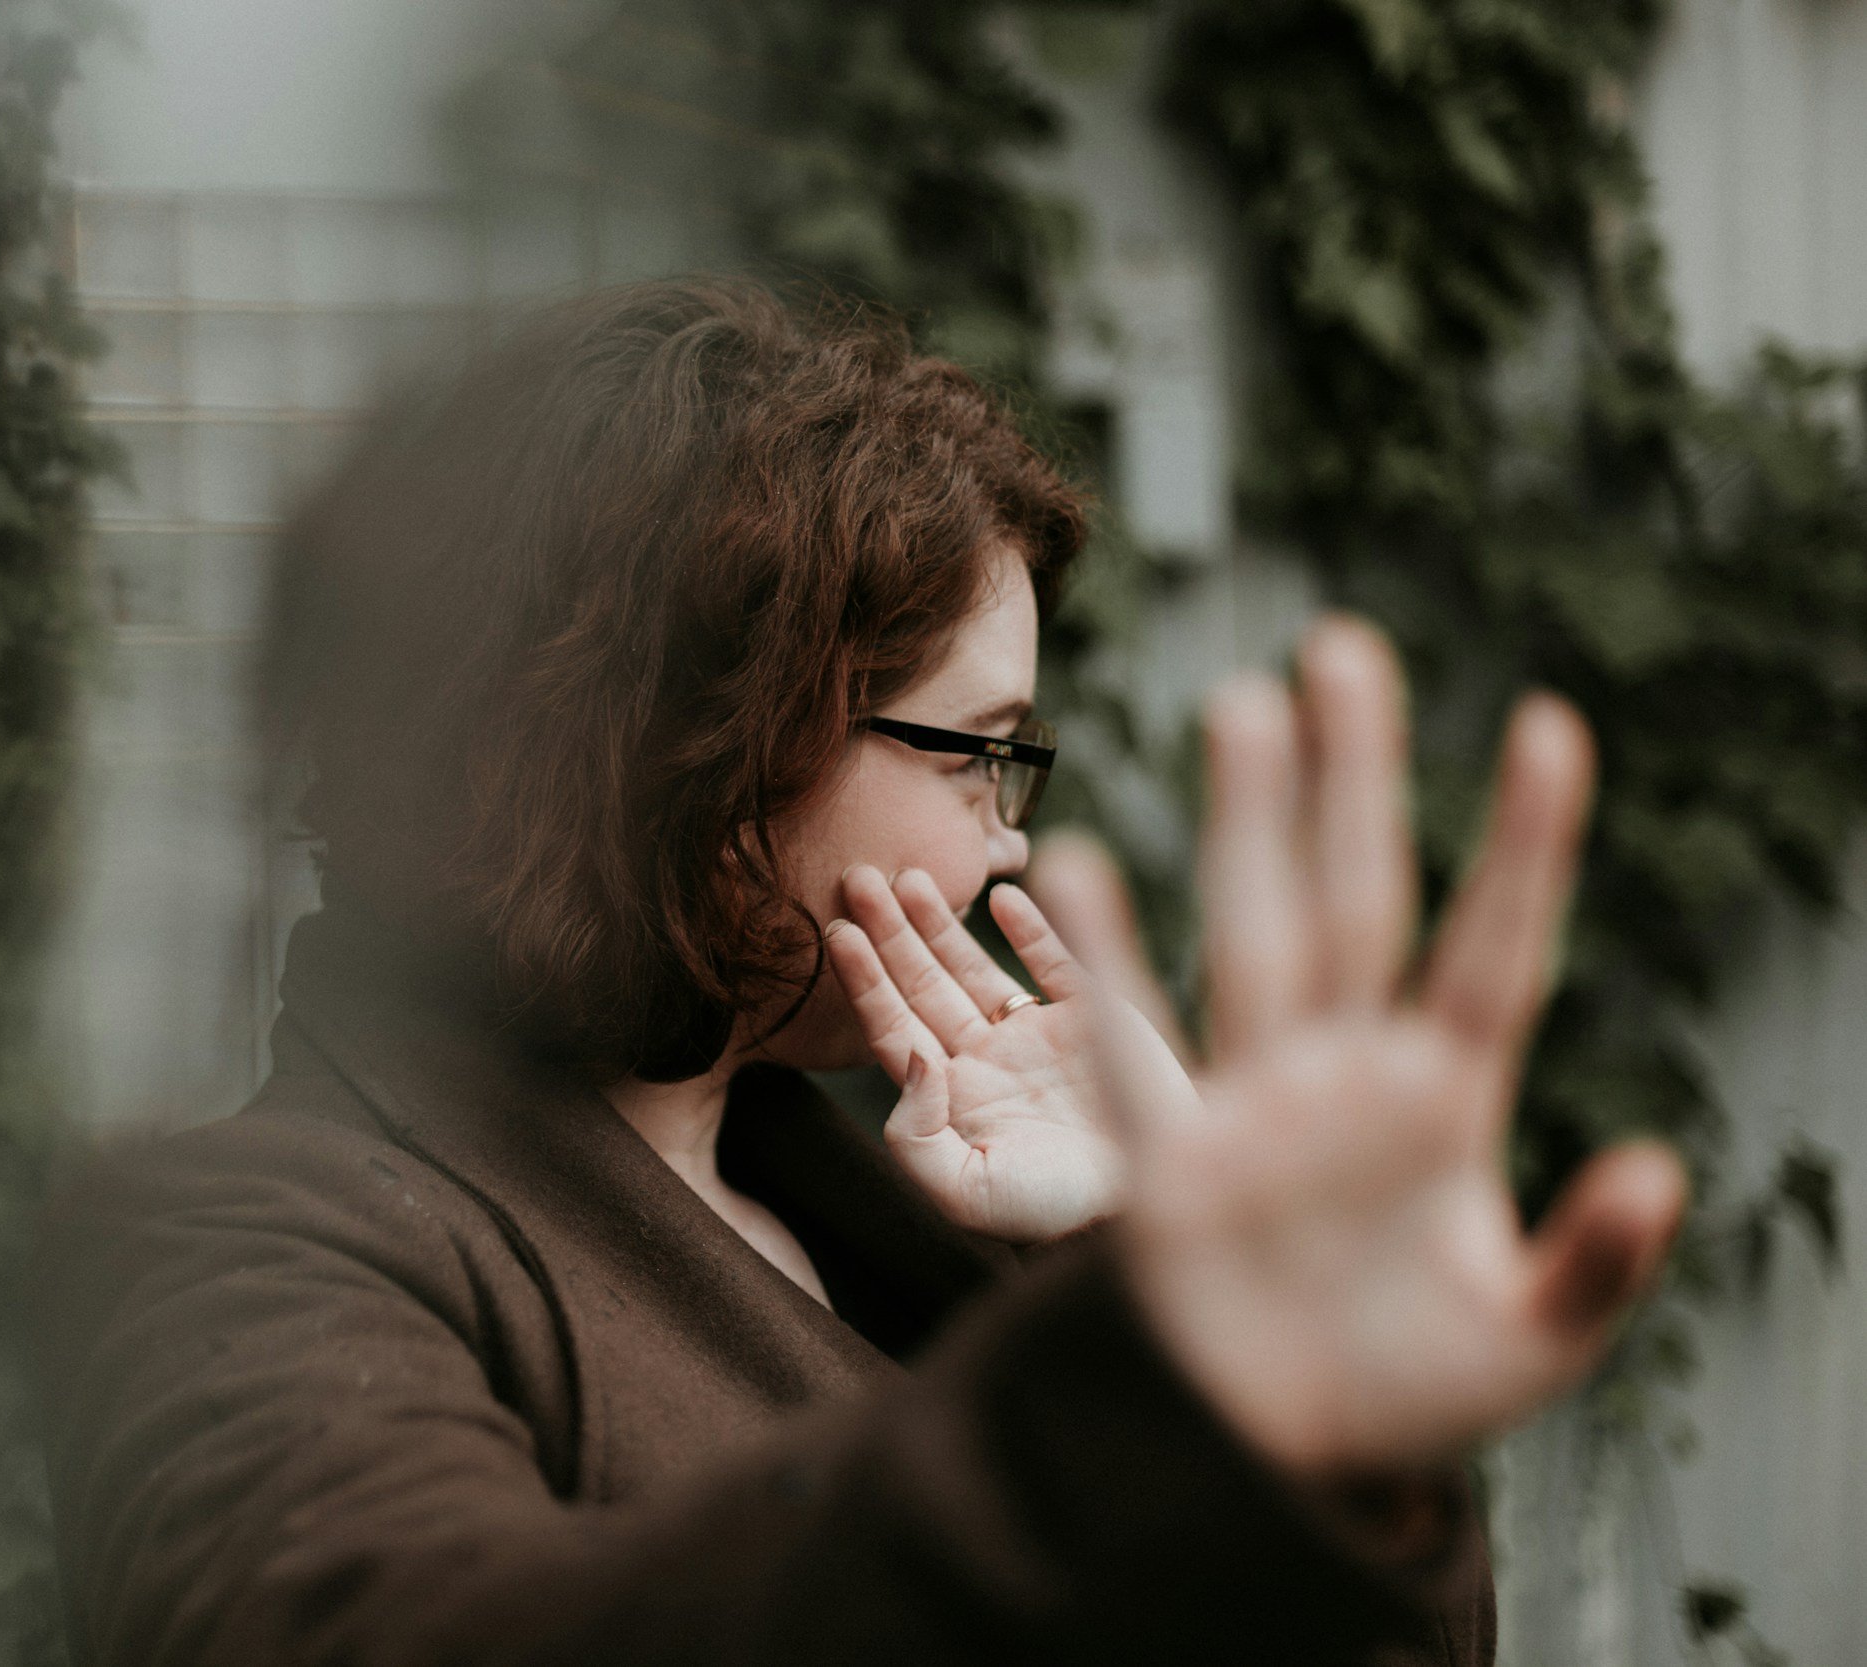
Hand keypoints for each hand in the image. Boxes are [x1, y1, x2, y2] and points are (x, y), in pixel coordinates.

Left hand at [821, 862, 1198, 1241]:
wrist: (1145, 1210)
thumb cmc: (1051, 1214)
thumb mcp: (965, 1193)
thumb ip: (916, 1135)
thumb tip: (906, 1055)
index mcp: (951, 1098)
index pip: (894, 1026)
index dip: (864, 979)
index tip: (838, 931)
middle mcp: (986, 1060)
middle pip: (923, 984)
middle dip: (889, 932)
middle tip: (857, 876)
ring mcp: (1038, 1037)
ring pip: (976, 967)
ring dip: (941, 923)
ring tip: (907, 876)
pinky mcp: (1094, 1018)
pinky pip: (1055, 964)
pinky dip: (1031, 929)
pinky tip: (1002, 896)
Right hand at [1037, 616, 1684, 1476]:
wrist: (1269, 1461)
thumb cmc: (1403, 1393)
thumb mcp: (1529, 1343)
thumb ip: (1595, 1264)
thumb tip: (1659, 1166)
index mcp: (1444, 1102)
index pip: (1494, 950)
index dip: (1524, 847)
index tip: (1551, 726)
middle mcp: (1345, 1074)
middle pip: (1358, 897)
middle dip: (1353, 778)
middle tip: (1344, 647)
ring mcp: (1253, 1105)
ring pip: (1255, 934)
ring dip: (1250, 824)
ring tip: (1244, 703)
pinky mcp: (1169, 1162)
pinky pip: (1130, 1046)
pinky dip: (1104, 961)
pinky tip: (1079, 866)